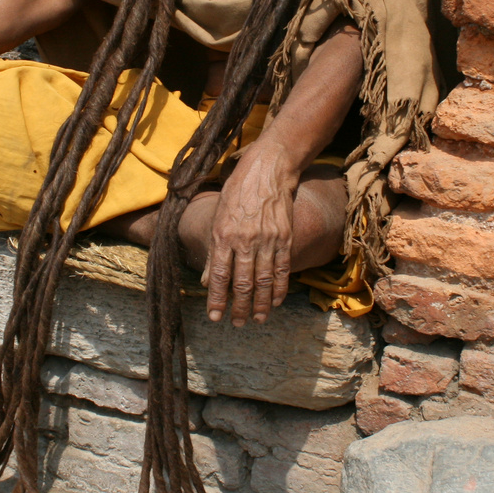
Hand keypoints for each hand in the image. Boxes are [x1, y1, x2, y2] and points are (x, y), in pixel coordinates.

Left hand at [202, 149, 298, 326]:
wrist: (269, 169)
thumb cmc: (238, 190)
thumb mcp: (218, 215)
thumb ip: (214, 249)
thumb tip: (208, 279)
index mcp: (223, 234)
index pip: (219, 275)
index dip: (217, 299)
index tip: (215, 317)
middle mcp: (244, 240)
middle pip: (242, 283)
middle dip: (239, 307)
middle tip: (237, 323)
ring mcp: (267, 239)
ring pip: (263, 281)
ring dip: (261, 304)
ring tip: (258, 319)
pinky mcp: (284, 237)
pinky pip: (282, 268)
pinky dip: (280, 288)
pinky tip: (277, 301)